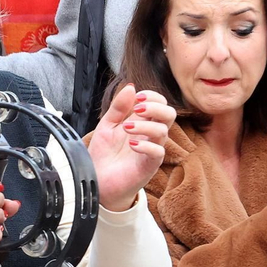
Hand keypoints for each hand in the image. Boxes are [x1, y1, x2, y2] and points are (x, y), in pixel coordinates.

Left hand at [88, 84, 174, 211]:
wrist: (97, 180)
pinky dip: (146, 146)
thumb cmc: (104, 154)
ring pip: (163, 131)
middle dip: (156, 107)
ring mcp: (151, 149)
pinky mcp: (149, 165)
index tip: (137, 97)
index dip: (153, 96)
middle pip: (169, 115)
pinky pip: (158, 152)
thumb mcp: (106, 126)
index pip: (159, 103)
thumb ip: (118, 108)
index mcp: (142, 122)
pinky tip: (132, 145)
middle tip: (138, 108)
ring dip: (145, 125)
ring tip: (126, 127)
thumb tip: (131, 87)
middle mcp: (150, 134)